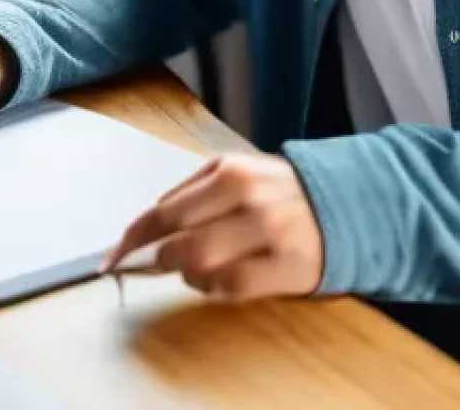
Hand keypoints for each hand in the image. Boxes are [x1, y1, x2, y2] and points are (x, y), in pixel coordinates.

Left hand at [101, 153, 323, 301]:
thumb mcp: (238, 171)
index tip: (112, 256)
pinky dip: (214, 288)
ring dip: (187, 273)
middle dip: (159, 257)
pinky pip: (231, 287)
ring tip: (196, 267)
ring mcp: (269, 234)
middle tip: (156, 263)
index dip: (133, 237)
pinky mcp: (287, 268)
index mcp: (230, 171)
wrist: (347, 204)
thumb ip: (195, 190)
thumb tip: (151, 222)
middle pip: (179, 239)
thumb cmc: (280, 190)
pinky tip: (219, 279)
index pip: (165, 209)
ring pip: (202, 265)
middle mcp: (248, 199)